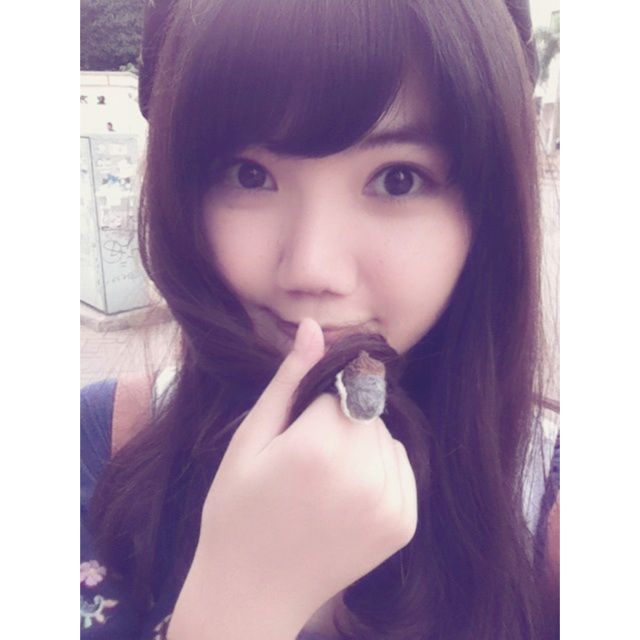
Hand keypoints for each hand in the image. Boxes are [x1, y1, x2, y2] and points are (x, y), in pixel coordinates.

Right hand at [170, 318, 417, 637]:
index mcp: (317, 448)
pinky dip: (380, 471)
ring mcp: (388, 504)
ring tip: (323, 481)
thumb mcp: (250, 439)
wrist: (253, 592)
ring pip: (385, 437)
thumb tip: (313, 326)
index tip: (299, 430)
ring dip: (362, 446)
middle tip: (305, 460)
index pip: (342, 387)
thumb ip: (288, 379)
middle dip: (341, 422)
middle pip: (366, 411)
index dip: (318, 402)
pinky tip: (346, 497)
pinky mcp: (403, 526)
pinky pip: (401, 468)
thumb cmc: (237, 510)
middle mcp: (362, 475)